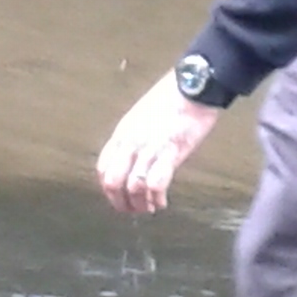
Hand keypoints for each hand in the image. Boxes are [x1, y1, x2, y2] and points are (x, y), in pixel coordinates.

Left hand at [96, 67, 220, 214]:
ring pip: (133, 187)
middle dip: (120, 202)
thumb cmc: (172, 98)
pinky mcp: (170, 152)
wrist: (193, 86)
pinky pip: (156, 184)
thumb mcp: (141, 116)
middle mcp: (131, 142)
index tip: (118, 197)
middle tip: (131, 210)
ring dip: (140, 204)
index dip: (108, 188)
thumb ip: (134, 137)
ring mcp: (149, 147)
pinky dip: (157, 199)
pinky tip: (162, 203)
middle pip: (113, 181)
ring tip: (149, 208)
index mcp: (122, 132)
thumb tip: (134, 158)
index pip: (103, 167)